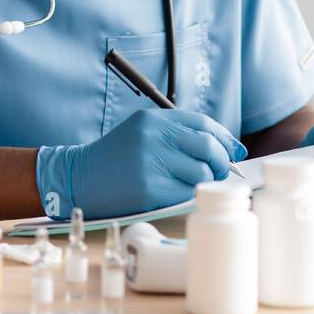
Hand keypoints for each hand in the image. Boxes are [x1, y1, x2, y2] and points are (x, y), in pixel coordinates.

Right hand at [36, 109, 247, 219]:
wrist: (78, 178)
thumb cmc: (116, 158)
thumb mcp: (141, 133)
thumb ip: (176, 135)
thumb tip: (228, 150)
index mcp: (153, 120)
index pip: (202, 124)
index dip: (224, 138)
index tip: (234, 151)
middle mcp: (153, 137)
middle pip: (207, 146)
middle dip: (221, 162)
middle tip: (220, 172)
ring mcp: (151, 163)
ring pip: (201, 172)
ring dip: (205, 181)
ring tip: (195, 183)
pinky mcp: (149, 189)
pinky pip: (186, 191)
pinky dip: (189, 194)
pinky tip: (178, 193)